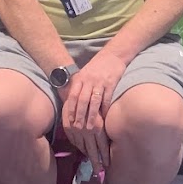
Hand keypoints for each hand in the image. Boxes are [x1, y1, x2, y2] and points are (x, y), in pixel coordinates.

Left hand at [60, 51, 125, 171]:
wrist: (112, 55)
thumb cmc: (97, 67)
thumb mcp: (85, 74)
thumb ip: (79, 87)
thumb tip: (71, 105)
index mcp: (81, 77)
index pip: (73, 95)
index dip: (71, 109)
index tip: (69, 121)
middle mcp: (89, 80)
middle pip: (82, 100)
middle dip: (79, 115)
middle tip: (78, 128)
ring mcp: (100, 81)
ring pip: (94, 101)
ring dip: (91, 116)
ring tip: (90, 128)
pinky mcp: (111, 83)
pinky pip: (106, 99)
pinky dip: (105, 109)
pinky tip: (104, 118)